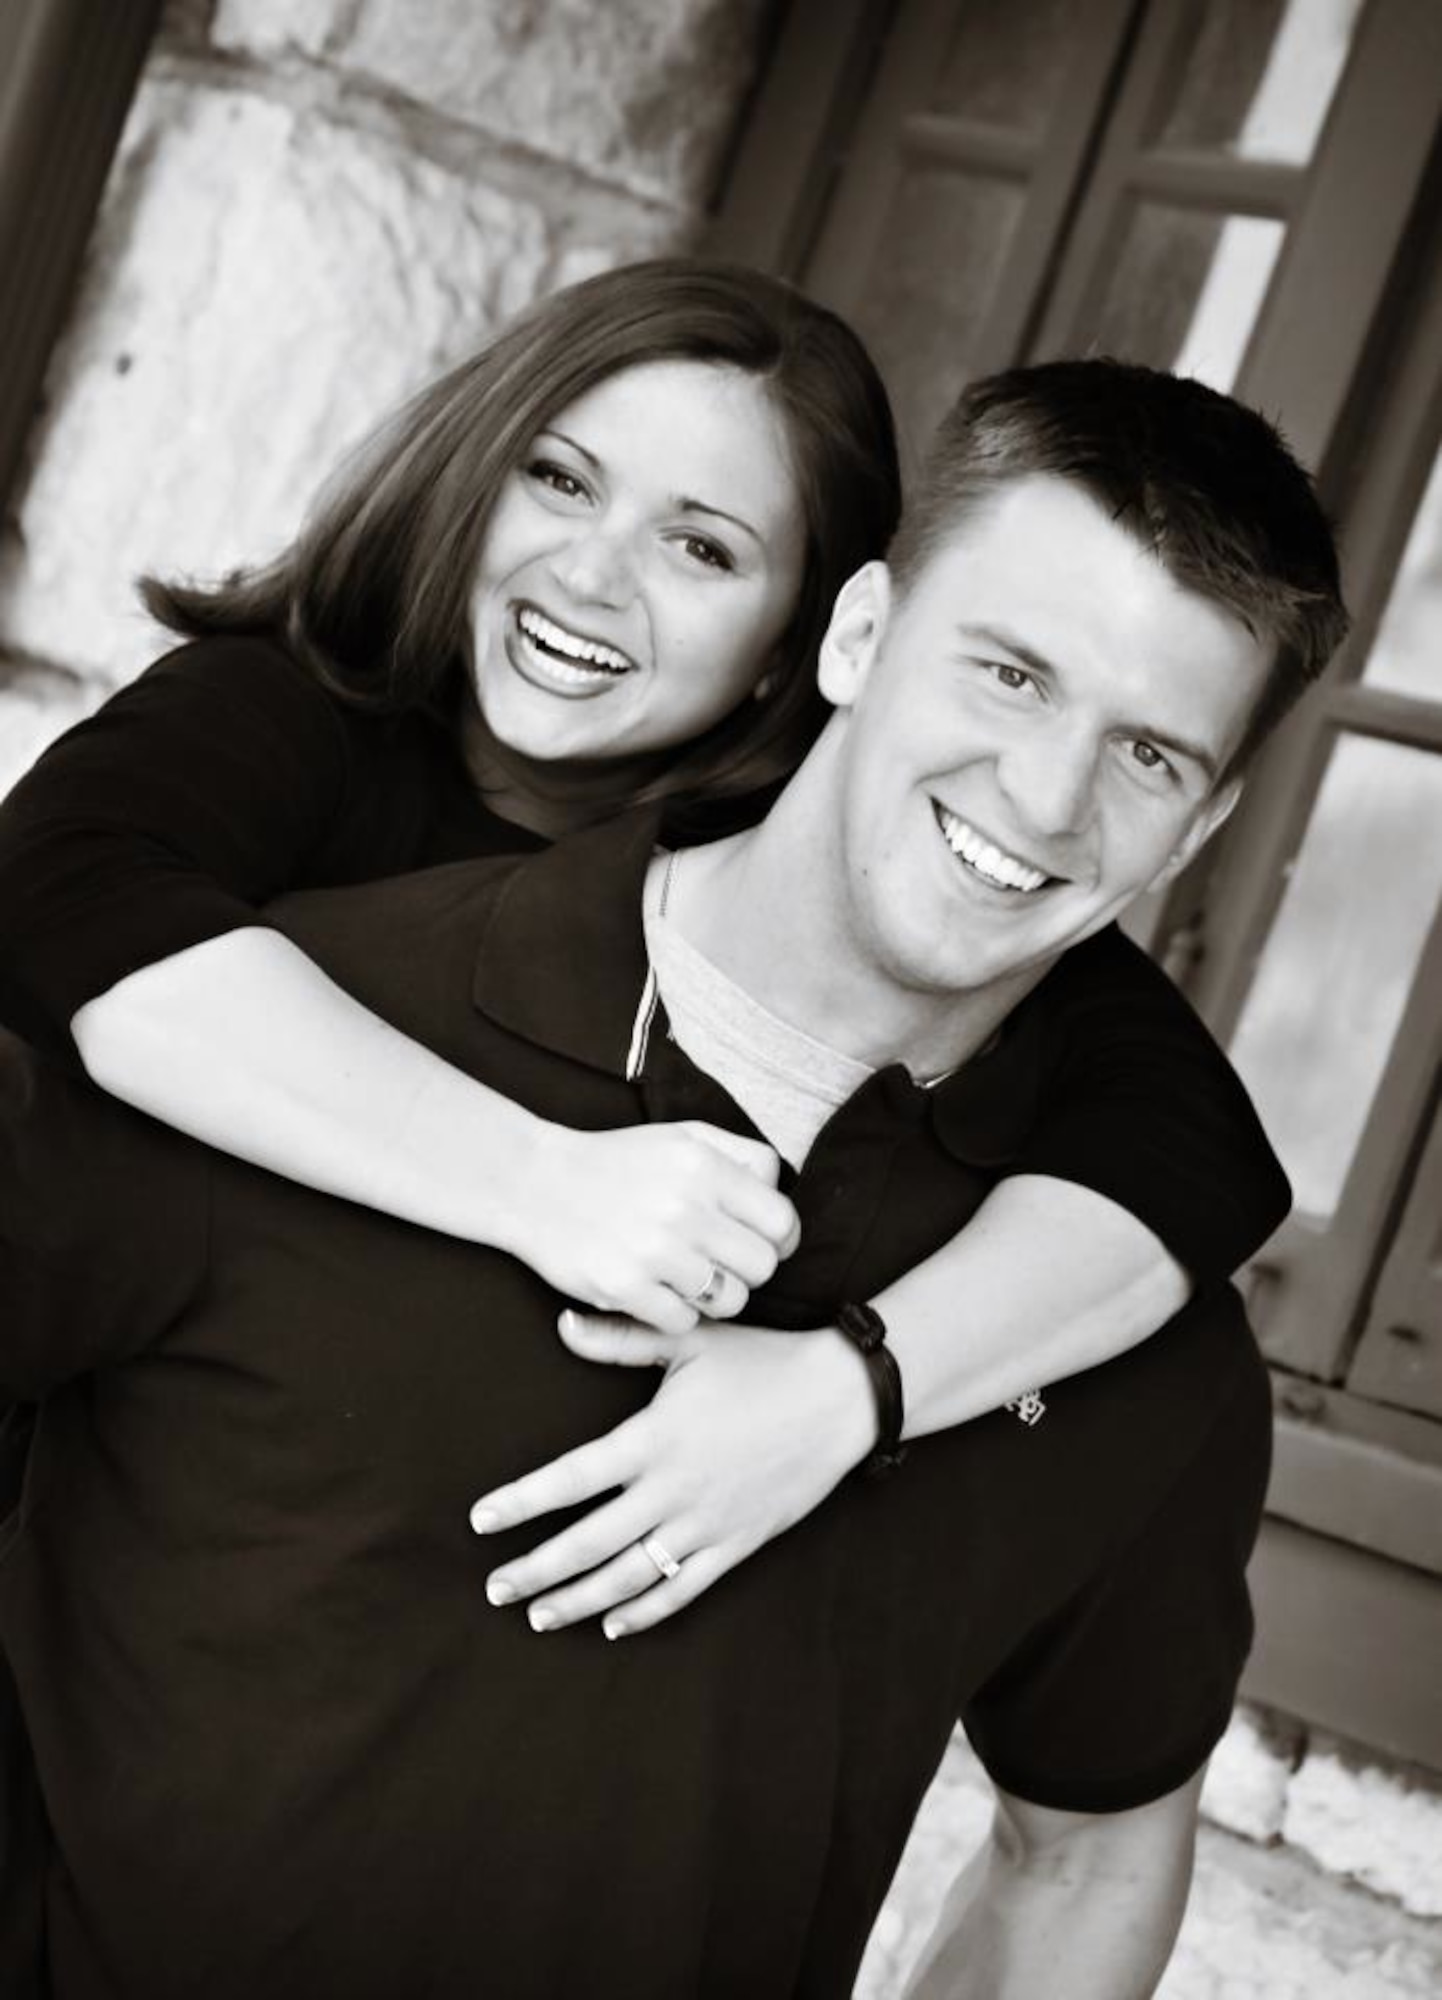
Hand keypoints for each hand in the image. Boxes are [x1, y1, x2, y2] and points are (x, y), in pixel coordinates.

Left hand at [470, 1317, 876, 1635]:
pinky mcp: (737, 1543)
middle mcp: (673, 1489)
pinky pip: (683, 1588)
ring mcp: (706, 1523)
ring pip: (628, 1577)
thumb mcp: (690, 1340)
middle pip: (588, 1542)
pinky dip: (644, 1611)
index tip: (479, 1522)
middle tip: (493, 1588)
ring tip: (538, 1615)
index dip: (521, 1503)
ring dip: (577, 1600)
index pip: (570, 1478)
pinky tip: (612, 1623)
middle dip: (534, 1570)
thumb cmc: (762, 1361)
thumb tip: (563, 1324)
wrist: (840, 1399)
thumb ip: (622, 1337)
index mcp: (654, 1439)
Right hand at [507, 1122, 799, 1334]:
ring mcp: (654, 1250)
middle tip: (720, 1261)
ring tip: (687, 1277)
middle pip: (762, 1265)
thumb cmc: (617, 1163)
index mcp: (704, 1166)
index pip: (781, 1220)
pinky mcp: (624, 1287)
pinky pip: (684, 1321)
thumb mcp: (682, 1137)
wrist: (534, 1183)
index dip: (779, 1238)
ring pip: (730, 1299)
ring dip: (714, 1294)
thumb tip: (779, 1192)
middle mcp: (684, 1207)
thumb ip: (739, 1157)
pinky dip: (675, 1312)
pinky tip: (656, 1290)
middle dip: (747, 1268)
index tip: (761, 1242)